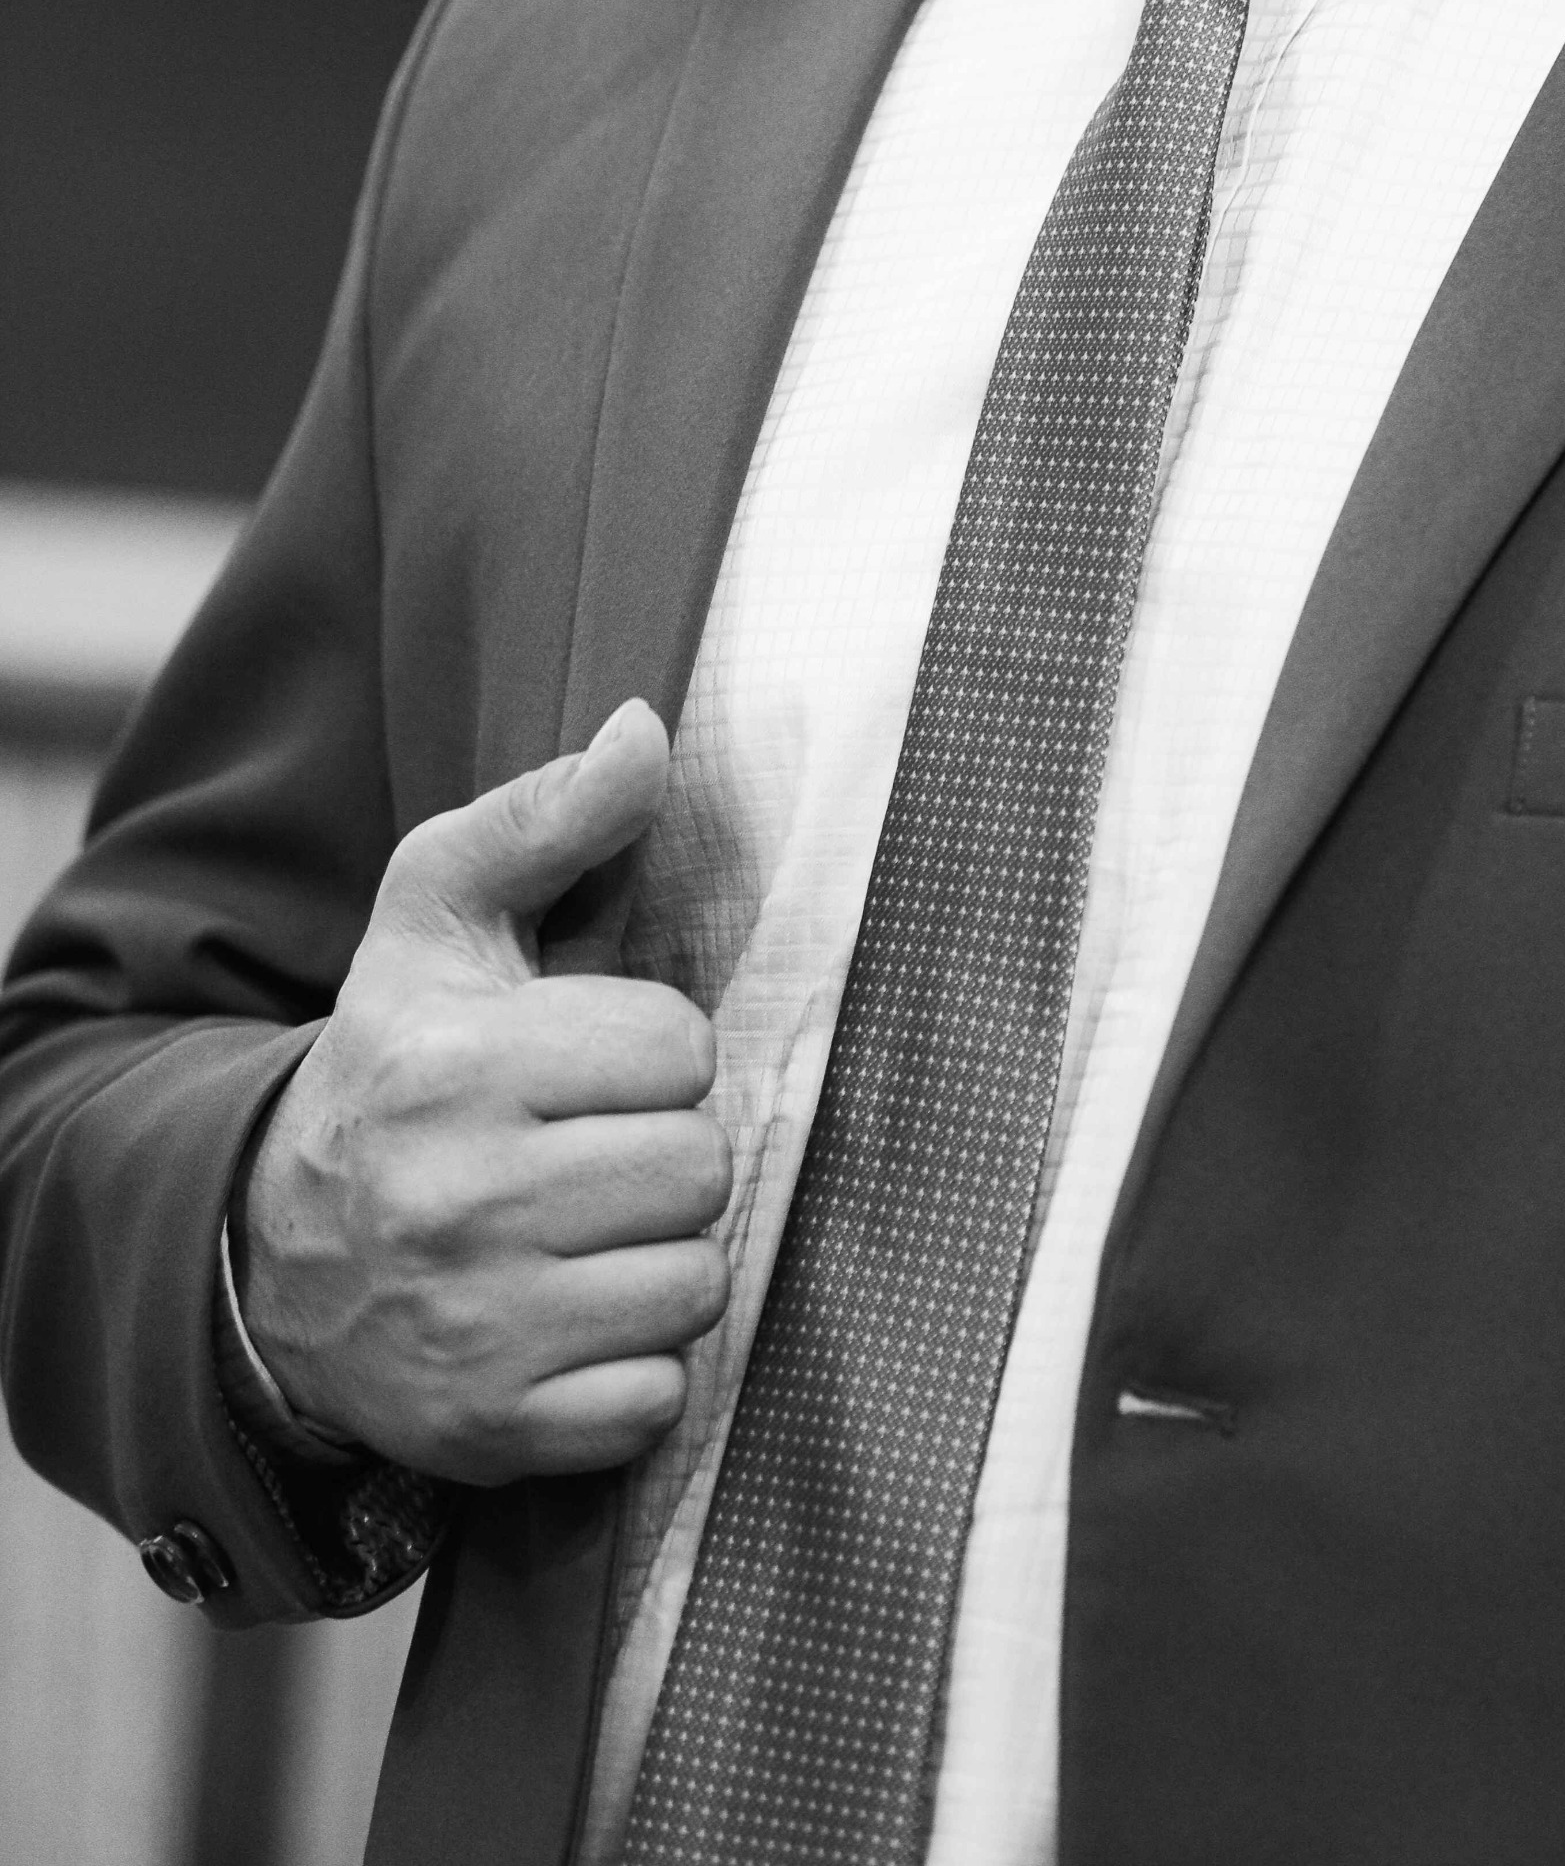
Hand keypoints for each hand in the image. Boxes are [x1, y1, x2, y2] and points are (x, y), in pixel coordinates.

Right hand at [239, 700, 731, 1485]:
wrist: (270, 1264)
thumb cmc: (393, 1069)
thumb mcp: (437, 923)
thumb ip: (547, 819)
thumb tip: (646, 730)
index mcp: (461, 1064)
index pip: (678, 1049)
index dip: (650, 1054)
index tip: (588, 1067)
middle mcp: (464, 1198)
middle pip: (700, 1168)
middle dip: (664, 1155)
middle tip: (590, 1154)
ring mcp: (480, 1327)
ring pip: (694, 1283)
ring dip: (659, 1260)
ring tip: (583, 1235)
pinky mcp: (495, 1430)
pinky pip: (656, 1401)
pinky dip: (632, 1372)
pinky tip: (570, 1322)